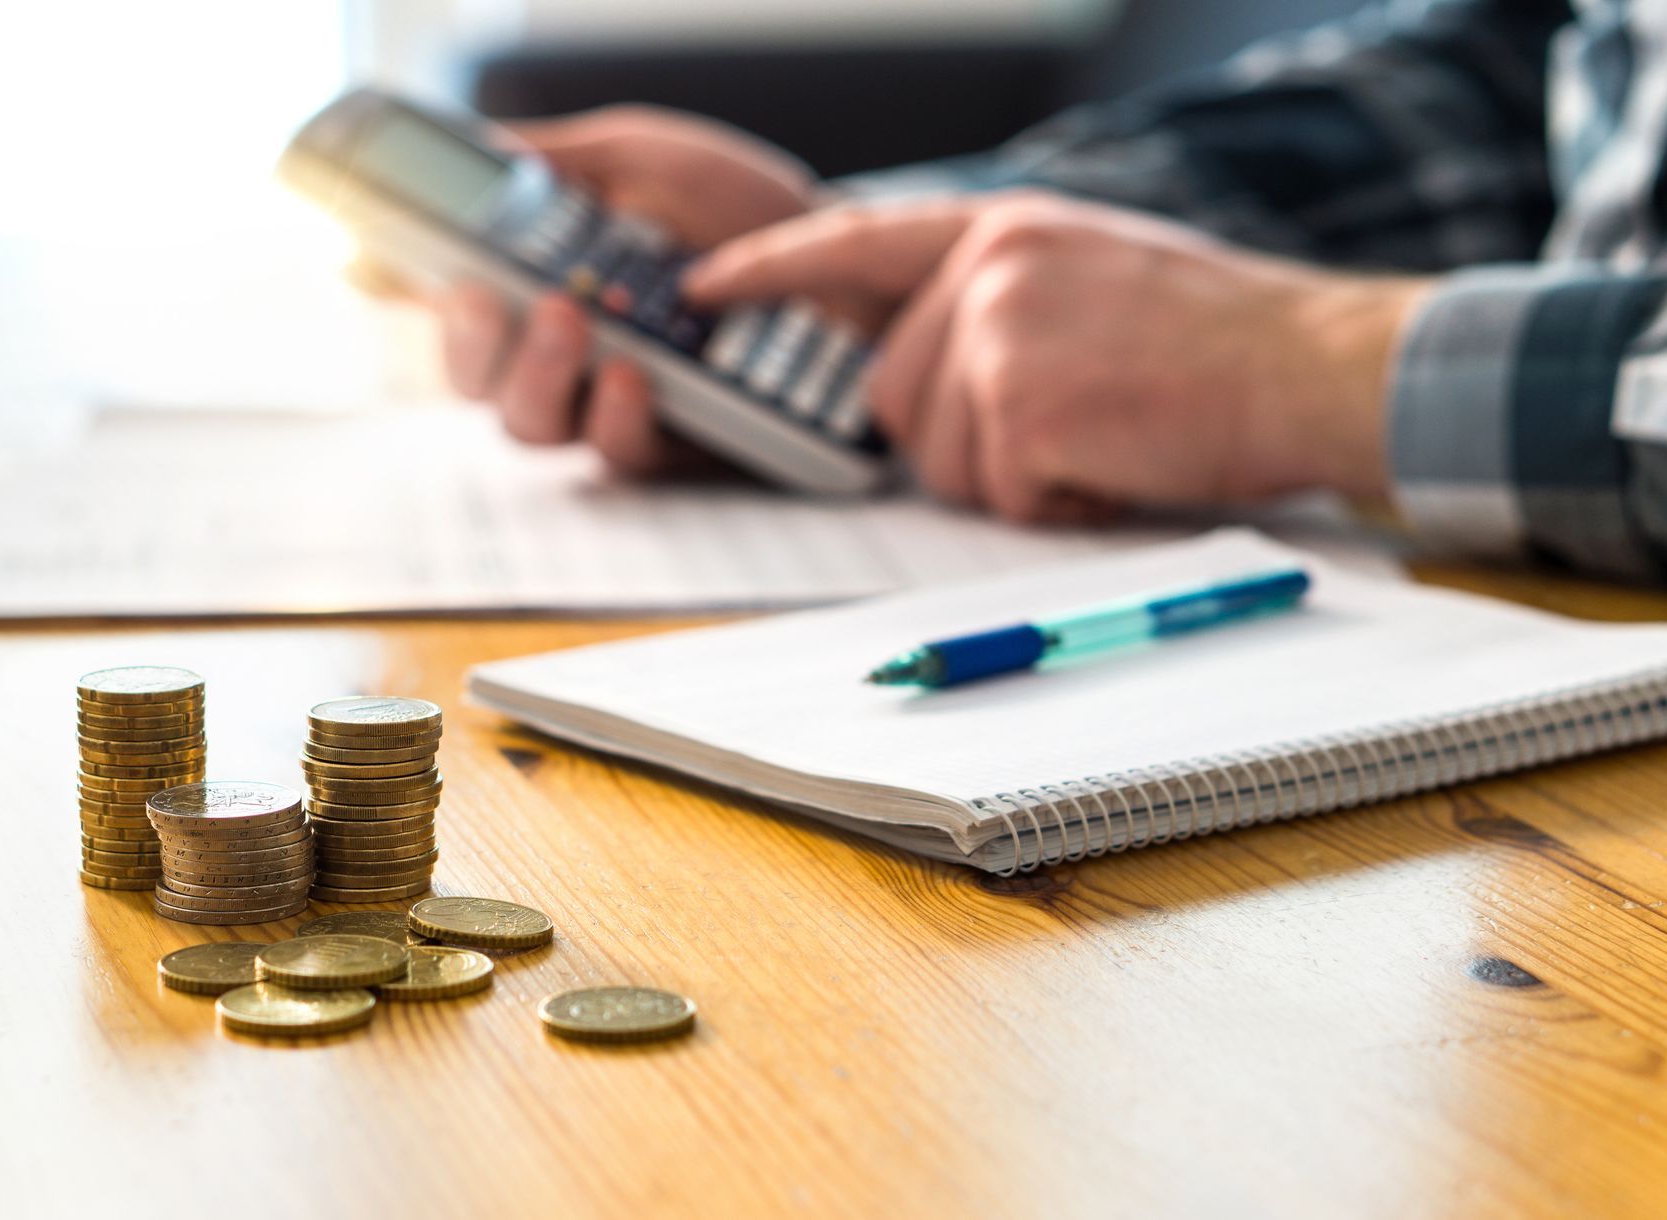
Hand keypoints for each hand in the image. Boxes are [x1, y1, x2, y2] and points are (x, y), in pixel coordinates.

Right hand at [430, 107, 816, 474]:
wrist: (848, 266)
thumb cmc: (745, 214)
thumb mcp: (645, 159)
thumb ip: (560, 161)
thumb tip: (478, 153)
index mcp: (539, 277)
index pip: (442, 291)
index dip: (393, 286)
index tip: (375, 267)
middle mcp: (563, 349)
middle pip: (472, 377)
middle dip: (465, 342)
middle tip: (488, 297)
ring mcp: (611, 402)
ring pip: (529, 425)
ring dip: (536, 376)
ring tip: (570, 321)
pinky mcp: (671, 448)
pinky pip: (617, 455)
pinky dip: (615, 416)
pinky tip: (634, 376)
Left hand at [686, 194, 1429, 520]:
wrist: (1316, 365)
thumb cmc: (1220, 341)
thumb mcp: (1090, 277)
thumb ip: (995, 301)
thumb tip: (915, 369)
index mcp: (1003, 228)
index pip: (856, 240)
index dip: (771, 266)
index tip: (701, 288)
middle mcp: (988, 266)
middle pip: (891, 394)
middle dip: (963, 438)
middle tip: (1072, 423)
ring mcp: (999, 331)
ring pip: (938, 457)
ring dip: (1015, 476)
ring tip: (1108, 435)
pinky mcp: (1020, 403)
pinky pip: (995, 494)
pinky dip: (1057, 505)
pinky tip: (1120, 464)